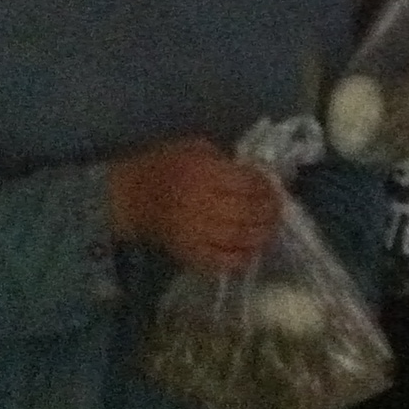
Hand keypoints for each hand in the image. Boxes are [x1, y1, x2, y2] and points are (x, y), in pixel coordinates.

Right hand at [107, 138, 281, 272]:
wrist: (131, 194)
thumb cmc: (167, 163)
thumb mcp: (197, 147)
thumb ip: (226, 161)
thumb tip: (257, 175)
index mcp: (203, 174)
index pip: (247, 185)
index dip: (266, 187)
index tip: (274, 187)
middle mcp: (200, 205)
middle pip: (246, 213)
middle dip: (269, 212)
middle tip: (278, 210)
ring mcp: (194, 232)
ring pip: (238, 239)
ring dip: (261, 235)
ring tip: (270, 229)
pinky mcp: (188, 253)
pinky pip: (220, 261)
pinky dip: (241, 258)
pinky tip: (251, 250)